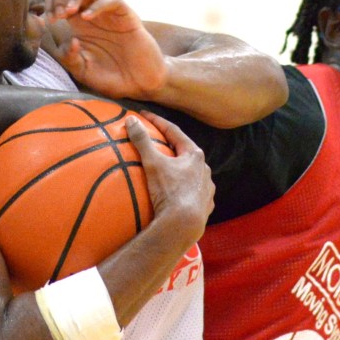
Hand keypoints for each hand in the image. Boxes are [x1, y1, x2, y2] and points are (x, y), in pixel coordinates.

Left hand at [49, 0, 168, 98]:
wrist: (139, 84)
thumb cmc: (111, 77)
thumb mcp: (82, 71)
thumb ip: (69, 58)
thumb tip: (70, 40)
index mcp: (80, 24)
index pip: (62, 1)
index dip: (53, 5)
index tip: (49, 20)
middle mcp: (94, 15)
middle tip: (58, 14)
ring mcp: (111, 14)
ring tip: (70, 11)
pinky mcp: (127, 17)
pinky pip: (113, 0)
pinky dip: (98, 4)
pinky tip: (87, 18)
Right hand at [124, 111, 212, 241]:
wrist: (184, 225)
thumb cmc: (169, 191)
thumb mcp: (153, 163)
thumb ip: (143, 141)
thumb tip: (132, 120)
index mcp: (194, 155)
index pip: (174, 132)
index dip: (158, 122)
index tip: (144, 115)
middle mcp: (205, 169)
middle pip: (185, 153)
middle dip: (171, 147)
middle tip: (157, 142)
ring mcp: (207, 189)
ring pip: (192, 174)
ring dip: (180, 170)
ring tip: (167, 172)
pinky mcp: (206, 206)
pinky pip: (194, 193)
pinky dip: (185, 190)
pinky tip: (176, 195)